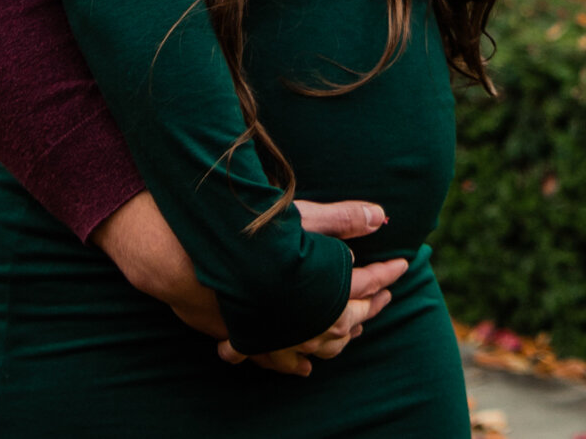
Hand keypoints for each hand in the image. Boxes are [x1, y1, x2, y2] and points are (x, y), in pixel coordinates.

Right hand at [92, 193, 389, 344]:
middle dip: (370, 306)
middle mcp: (302, 318)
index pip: (365, 284)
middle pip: (347, 320)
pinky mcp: (249, 339)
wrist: (181, 258)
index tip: (404, 264)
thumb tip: (382, 216)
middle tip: (387, 294)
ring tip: (355, 328)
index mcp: (318, 287)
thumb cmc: (242, 236)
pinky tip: (305, 368)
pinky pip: (279, 361)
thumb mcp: (297, 219)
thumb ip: (341, 219)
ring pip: (318, 346)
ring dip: (339, 337)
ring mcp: (275, 334)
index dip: (387, 273)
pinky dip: (296, 365)